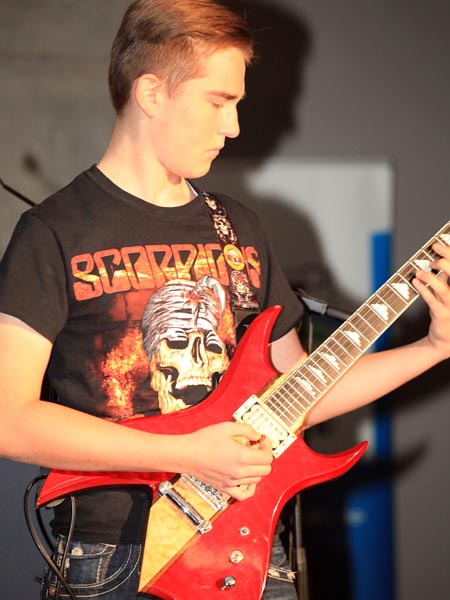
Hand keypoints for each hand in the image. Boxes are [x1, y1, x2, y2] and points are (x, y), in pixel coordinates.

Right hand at [181, 422, 272, 500]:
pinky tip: (247, 478)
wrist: (186, 454)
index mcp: (241, 456)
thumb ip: (246, 430)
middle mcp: (239, 472)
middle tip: (255, 448)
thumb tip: (256, 435)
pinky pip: (244, 494)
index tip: (261, 440)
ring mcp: (232, 482)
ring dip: (257, 468)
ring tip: (247, 458)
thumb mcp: (227, 427)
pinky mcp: (225, 487)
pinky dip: (250, 488)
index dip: (267, 446)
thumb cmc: (203, 441)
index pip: (267, 457)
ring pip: (257, 479)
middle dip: (264, 456)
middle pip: (265, 469)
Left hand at [413, 243, 449, 359]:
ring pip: (444, 288)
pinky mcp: (443, 316)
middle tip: (431, 255)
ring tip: (419, 272)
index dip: (449, 253)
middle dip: (444, 261)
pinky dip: (423, 289)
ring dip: (430, 277)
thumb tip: (436, 259)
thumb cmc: (447, 312)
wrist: (446, 339)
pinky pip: (432, 300)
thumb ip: (444, 278)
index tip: (436, 245)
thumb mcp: (448, 294)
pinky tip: (415, 282)